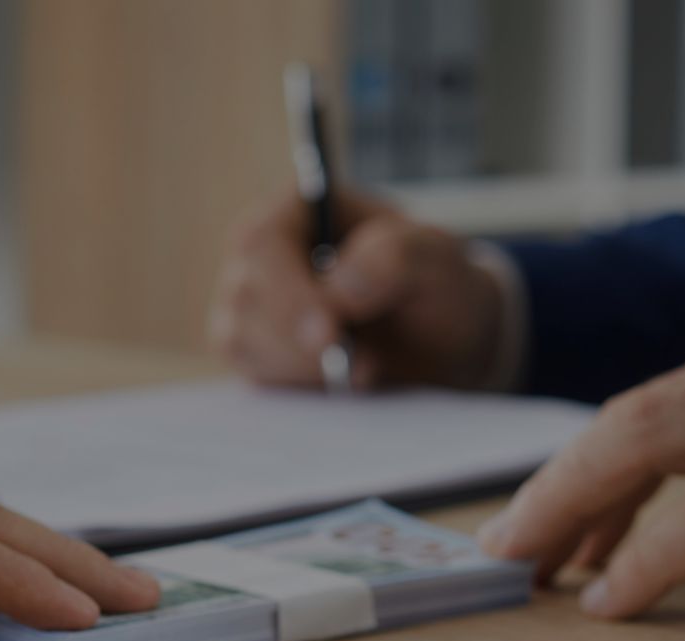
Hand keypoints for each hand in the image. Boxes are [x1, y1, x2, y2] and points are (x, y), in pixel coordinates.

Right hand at [207, 187, 506, 389]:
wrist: (444, 340)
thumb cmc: (438, 285)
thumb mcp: (437, 260)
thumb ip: (395, 260)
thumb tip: (338, 290)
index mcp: (301, 209)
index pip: (263, 243)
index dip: (288, 290)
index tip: (329, 332)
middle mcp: (265, 254)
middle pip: (245, 298)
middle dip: (299, 341)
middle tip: (362, 367)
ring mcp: (255, 305)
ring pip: (241, 342)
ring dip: (303, 368)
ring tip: (369, 371)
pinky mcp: (259, 351)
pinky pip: (256, 376)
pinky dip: (300, 387)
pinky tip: (344, 384)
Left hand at [477, 305, 684, 617]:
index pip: (662, 404)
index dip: (592, 467)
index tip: (556, 521)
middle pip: (631, 417)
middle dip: (556, 486)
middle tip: (506, 550)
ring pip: (651, 443)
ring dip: (575, 511)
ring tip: (529, 570)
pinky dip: (650, 553)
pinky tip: (614, 594)